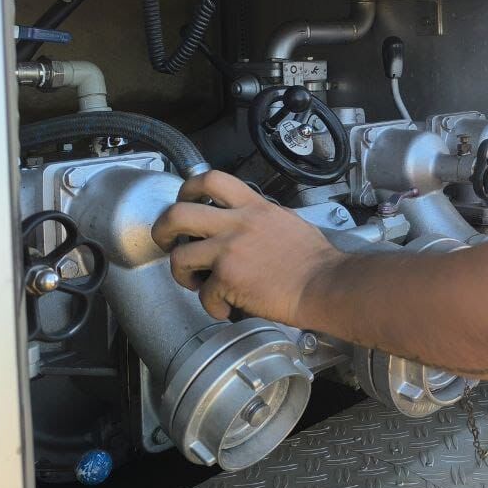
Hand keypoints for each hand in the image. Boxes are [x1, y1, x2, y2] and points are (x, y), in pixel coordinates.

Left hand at [151, 170, 342, 323]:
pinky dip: (212, 306)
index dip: (187, 188)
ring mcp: (230, 250)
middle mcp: (238, 223)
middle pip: (178, 213)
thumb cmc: (316, 260)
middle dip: (162, 229)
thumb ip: (261, 217)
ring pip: (179, 256)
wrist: (325, 284)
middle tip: (166, 241)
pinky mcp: (228, 279)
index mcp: (254, 206)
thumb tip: (247, 221)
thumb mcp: (288, 221)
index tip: (183, 201)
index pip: (211, 179)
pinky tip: (226, 308)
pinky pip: (204, 294)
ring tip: (194, 281)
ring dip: (181, 273)